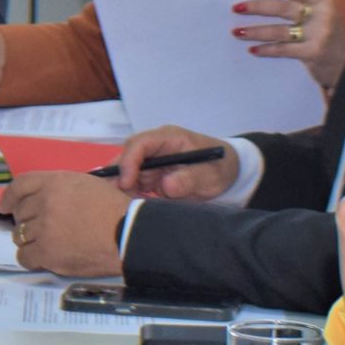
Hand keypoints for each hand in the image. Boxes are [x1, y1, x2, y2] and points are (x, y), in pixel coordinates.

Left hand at [0, 170, 126, 276]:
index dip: (9, 197)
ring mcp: (45, 227)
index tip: (4, 206)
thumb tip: (43, 198)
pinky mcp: (47, 252)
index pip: (20, 185)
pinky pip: (24, 256)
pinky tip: (40, 258)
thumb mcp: (87, 184)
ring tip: (44, 243)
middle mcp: (45, 202)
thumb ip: (61, 188)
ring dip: (28, 239)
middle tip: (39, 229)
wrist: (127, 233)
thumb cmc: (114, 209)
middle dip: (26, 221)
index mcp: (55, 182)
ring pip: (20, 235)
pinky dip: (30, 258)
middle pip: (20, 213)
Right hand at [112, 126, 237, 200]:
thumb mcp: (210, 174)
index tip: (126, 183)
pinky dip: (133, 196)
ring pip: (128, 173)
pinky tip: (137, 206)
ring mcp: (152, 162)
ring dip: (126, 190)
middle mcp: (155, 147)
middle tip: (116, 199)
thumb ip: (189, 179)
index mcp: (168, 138)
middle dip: (120, 177)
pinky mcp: (152, 176)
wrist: (228, 174)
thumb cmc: (220, 167)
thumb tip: (166, 186)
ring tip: (130, 206)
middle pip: (127, 158)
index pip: (139, 144)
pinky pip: (135, 185)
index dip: (128, 161)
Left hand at [232, 0, 344, 86]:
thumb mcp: (321, 16)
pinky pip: (283, 49)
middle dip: (257, 7)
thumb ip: (301, 6)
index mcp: (323, 1)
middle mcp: (323, 15)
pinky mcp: (313, 53)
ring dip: (256, 31)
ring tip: (237, 31)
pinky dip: (266, 49)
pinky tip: (252, 49)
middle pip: (284, 8)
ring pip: (280, 30)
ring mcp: (319, 35)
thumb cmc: (327, 37)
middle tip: (237, 8)